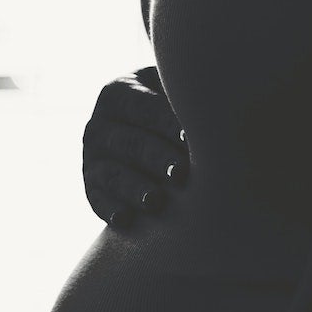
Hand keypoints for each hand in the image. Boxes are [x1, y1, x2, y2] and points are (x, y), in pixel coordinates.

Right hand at [82, 64, 187, 229]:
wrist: (149, 133)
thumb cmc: (173, 108)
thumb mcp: (173, 91)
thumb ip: (189, 94)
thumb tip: (219, 103)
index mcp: (118, 93)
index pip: (143, 107)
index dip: (166, 123)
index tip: (189, 138)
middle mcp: (98, 125)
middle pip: (130, 143)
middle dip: (156, 158)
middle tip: (180, 173)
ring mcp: (92, 158)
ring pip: (112, 174)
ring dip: (134, 188)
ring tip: (156, 201)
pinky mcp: (92, 187)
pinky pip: (98, 200)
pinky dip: (110, 209)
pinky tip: (126, 219)